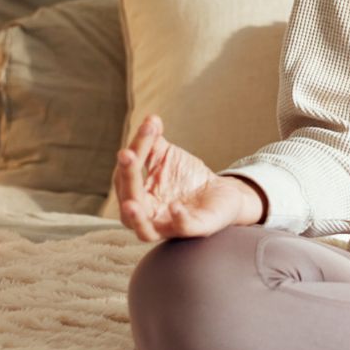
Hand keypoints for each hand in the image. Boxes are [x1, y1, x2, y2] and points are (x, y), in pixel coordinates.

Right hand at [114, 113, 259, 241]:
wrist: (221, 192)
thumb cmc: (186, 177)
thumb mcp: (167, 157)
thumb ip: (153, 141)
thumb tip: (151, 118)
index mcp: (138, 197)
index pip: (127, 175)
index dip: (136, 149)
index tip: (149, 126)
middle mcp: (148, 215)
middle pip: (129, 201)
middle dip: (127, 178)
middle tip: (127, 155)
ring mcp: (169, 226)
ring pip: (145, 231)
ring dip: (136, 217)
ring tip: (131, 204)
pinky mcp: (193, 230)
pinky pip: (182, 229)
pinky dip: (178, 219)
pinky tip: (176, 206)